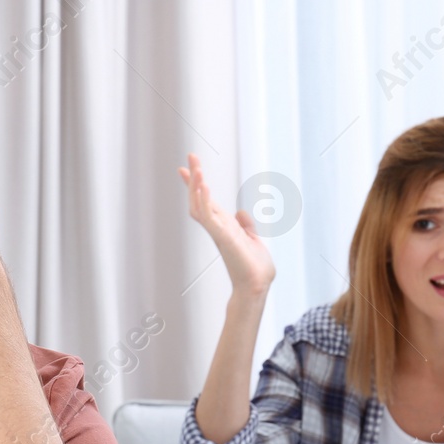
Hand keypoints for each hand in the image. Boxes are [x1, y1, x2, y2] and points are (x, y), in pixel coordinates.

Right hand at [178, 153, 274, 295]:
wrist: (257, 286)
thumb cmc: (255, 268)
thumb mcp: (253, 240)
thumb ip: (246, 225)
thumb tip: (241, 212)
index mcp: (224, 226)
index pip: (206, 201)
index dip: (196, 184)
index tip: (186, 168)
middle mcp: (217, 227)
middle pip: (198, 199)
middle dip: (193, 178)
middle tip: (190, 157)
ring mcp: (217, 232)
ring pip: (199, 205)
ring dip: (197, 186)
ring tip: (196, 168)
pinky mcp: (222, 237)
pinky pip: (208, 216)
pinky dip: (204, 201)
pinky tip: (203, 187)